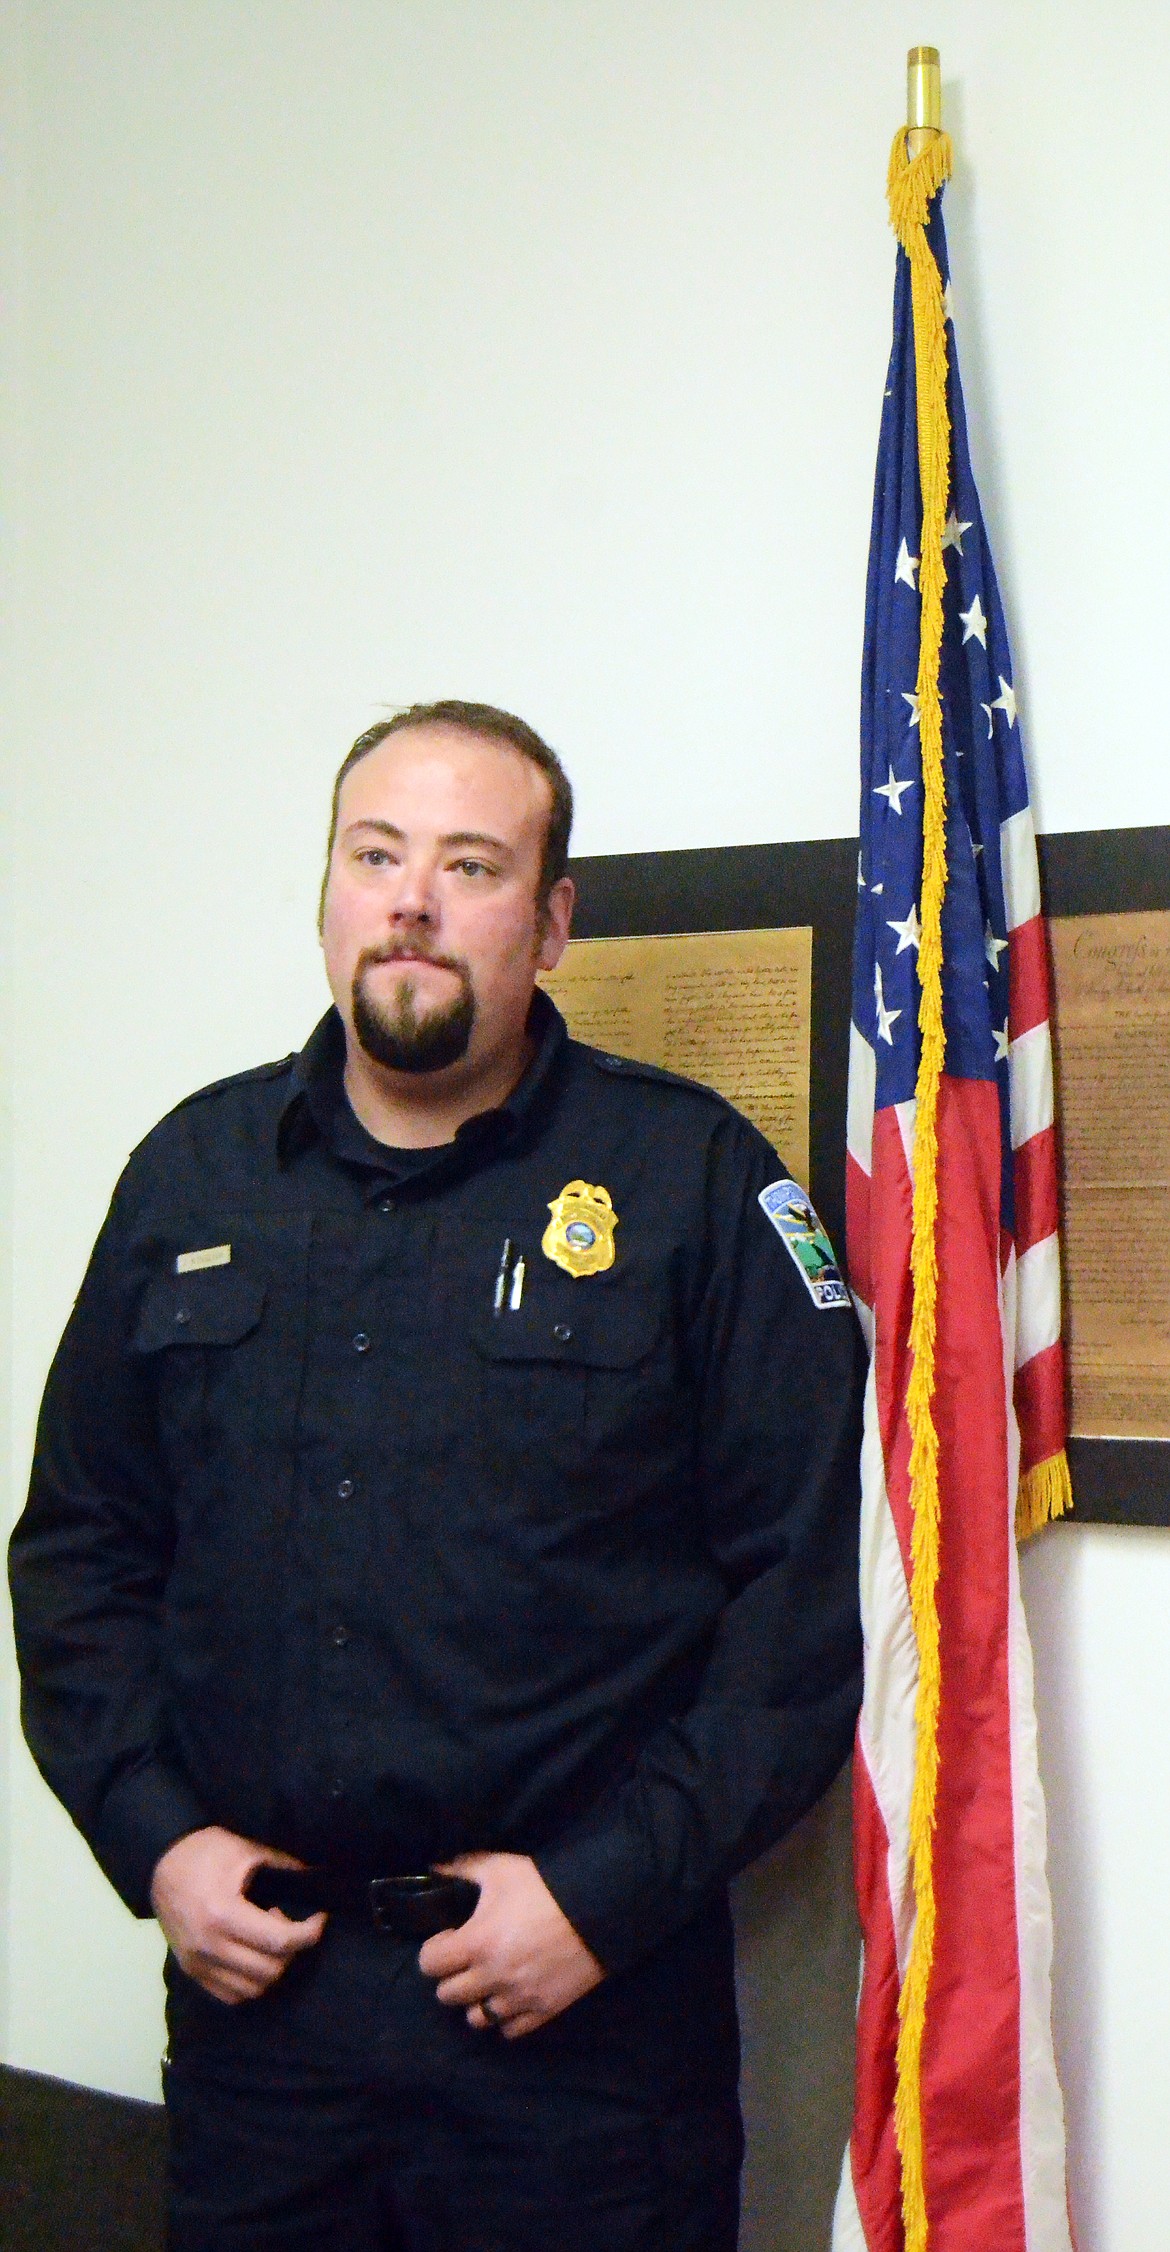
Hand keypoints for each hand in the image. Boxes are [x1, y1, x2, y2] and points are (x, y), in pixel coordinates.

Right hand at [150, 1826, 326, 2004]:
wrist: (161, 1863)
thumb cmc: (206, 1852)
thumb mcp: (247, 1850)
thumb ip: (284, 1867)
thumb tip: (317, 1879)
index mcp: (223, 1913)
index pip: (280, 1941)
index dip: (309, 1933)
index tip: (319, 1918)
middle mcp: (208, 1946)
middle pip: (270, 1970)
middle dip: (292, 1950)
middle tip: (290, 1924)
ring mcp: (197, 1964)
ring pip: (253, 1990)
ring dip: (272, 1969)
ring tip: (269, 1940)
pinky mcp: (190, 1972)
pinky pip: (231, 1996)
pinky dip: (251, 1983)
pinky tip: (254, 1957)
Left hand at [417, 1852, 603, 2038]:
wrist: (597, 1908)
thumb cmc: (543, 1886)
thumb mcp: (499, 1868)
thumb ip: (461, 1869)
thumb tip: (434, 1869)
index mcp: (476, 1943)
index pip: (429, 1964)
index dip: (434, 1950)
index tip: (449, 1938)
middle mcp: (492, 1977)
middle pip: (447, 1996)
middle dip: (452, 1976)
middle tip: (467, 1960)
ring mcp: (518, 1998)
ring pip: (476, 2019)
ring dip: (477, 2001)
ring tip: (488, 1982)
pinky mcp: (543, 2011)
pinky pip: (509, 2030)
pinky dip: (505, 2017)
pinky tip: (511, 1996)